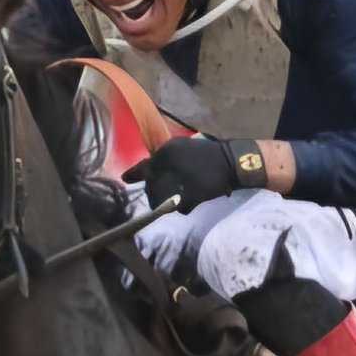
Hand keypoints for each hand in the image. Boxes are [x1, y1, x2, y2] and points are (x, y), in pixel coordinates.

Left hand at [122, 137, 266, 212]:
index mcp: (166, 151)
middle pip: (151, 185)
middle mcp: (169, 163)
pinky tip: (186, 206)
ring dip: (164, 202)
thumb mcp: (182, 147)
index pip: (144, 166)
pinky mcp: (192, 192)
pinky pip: (179, 206)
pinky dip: (182, 207)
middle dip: (153, 192)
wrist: (231, 160)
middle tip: (158, 196)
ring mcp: (180, 179)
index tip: (125, 179)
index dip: (134, 174)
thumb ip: (165, 159)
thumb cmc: (206, 153)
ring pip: (162, 197)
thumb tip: (148, 171)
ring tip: (170, 203)